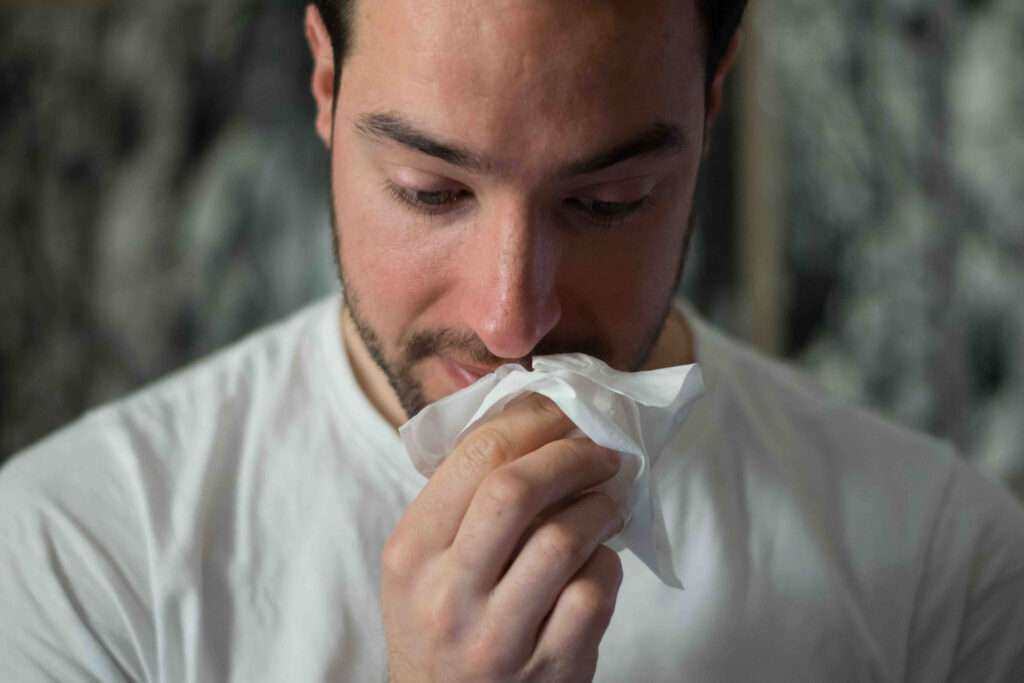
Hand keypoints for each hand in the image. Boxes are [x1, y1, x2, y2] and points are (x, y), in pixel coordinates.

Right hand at [381, 393, 625, 682]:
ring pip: (564, 539)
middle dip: (572, 455)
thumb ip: (462, 498)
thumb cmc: (440, 621)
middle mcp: (447, 594)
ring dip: (600, 506)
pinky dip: (607, 563)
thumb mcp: (422, 561)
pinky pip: (594, 593)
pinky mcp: (548, 669)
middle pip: (517, 490)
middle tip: (600, 451)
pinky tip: (599, 558)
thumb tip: (538, 419)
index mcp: (411, 552)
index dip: (533, 420)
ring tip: (608, 499)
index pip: (476, 456)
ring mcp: (498, 637)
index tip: (563, 412)